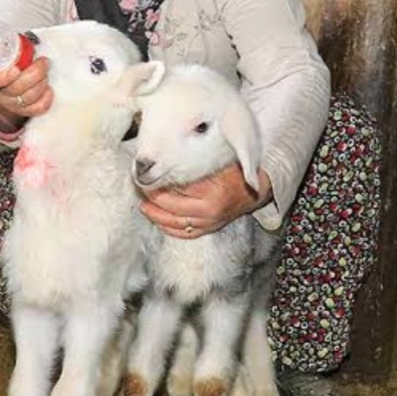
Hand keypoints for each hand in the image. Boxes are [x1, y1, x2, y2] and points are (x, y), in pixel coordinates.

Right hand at [0, 56, 52, 131]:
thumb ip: (9, 49)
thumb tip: (21, 43)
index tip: (16, 68)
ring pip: (29, 97)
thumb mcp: (4, 56)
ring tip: (45, 72)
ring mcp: (11, 104)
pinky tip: (48, 89)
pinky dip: (46, 98)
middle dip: (35, 73)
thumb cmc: (6, 67)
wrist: (4, 89)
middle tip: (43, 61)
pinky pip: (37, 108)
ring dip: (42, 82)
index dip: (4, 77)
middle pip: (16, 88)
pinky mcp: (23, 111)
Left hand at [140, 164, 272, 239]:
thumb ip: (194, 164)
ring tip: (144, 207)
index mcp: (211, 191)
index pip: (178, 187)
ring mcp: (209, 222)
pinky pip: (185, 233)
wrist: (254, 191)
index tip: (149, 174)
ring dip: (157, 215)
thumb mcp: (216, 163)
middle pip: (173, 206)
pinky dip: (169, 229)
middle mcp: (209, 210)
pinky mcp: (209, 229)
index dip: (161, 180)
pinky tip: (158, 221)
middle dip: (155, 197)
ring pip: (176, 223)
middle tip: (143, 187)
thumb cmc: (234, 174)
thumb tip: (168, 162)